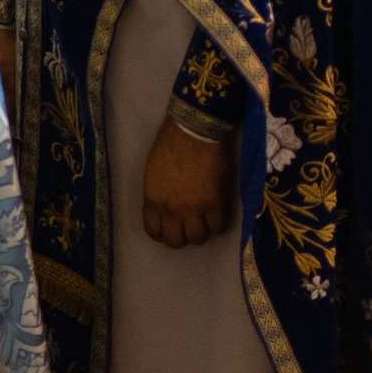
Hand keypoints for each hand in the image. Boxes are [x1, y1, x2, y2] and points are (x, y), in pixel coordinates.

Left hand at [143, 118, 233, 247]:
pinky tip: (218, 215)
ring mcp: (193, 209)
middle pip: (175, 241)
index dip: (163, 233)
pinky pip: (219, 227)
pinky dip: (219, 225)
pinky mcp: (215, 204)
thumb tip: (163, 206)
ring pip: (198, 239)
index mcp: (152, 199)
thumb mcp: (153, 172)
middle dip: (182, 237)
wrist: (193, 131)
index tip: (170, 228)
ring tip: (205, 221)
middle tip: (189, 226)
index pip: (153, 231)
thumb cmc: (171, 143)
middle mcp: (171, 209)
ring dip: (202, 232)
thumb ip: (157, 192)